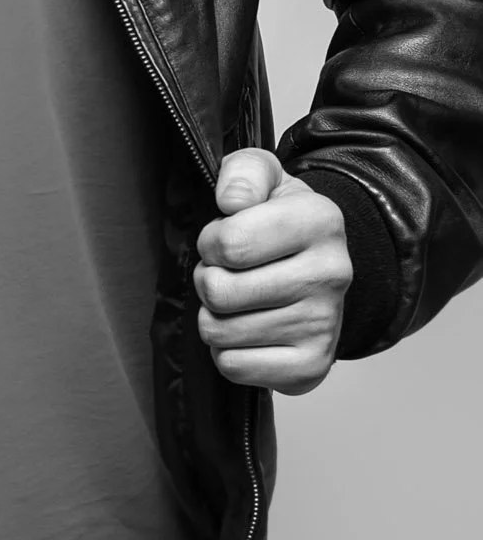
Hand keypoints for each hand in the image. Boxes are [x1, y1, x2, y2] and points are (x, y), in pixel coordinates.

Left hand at [193, 148, 352, 395]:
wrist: (319, 267)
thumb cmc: (279, 217)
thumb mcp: (264, 175)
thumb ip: (243, 171)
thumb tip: (231, 201)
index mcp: (320, 221)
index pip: (229, 243)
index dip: (211, 241)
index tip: (225, 237)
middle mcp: (331, 275)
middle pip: (219, 292)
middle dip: (208, 278)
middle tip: (227, 271)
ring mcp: (324, 326)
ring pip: (220, 332)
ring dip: (214, 315)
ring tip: (236, 299)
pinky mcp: (311, 367)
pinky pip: (234, 367)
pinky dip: (227, 350)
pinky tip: (246, 329)